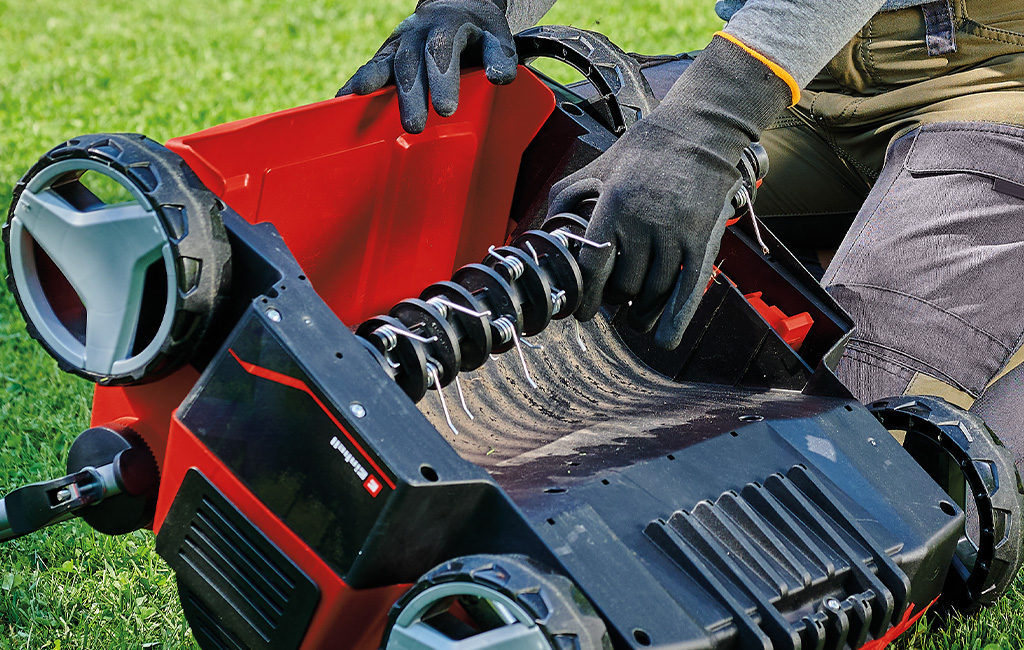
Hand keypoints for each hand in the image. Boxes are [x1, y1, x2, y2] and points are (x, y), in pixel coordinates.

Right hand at [338, 0, 517, 133]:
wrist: (455, 6)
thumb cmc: (477, 30)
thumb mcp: (496, 37)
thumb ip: (500, 57)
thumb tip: (501, 77)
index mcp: (447, 26)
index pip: (442, 52)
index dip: (442, 80)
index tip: (446, 109)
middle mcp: (418, 33)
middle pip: (411, 64)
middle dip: (411, 96)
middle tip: (414, 125)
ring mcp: (400, 43)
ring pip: (387, 65)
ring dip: (377, 90)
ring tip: (369, 112)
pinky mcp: (387, 54)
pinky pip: (370, 68)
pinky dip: (356, 84)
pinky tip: (342, 101)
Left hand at [548, 33, 793, 348]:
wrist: (701, 131)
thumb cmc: (645, 148)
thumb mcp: (599, 165)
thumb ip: (566, 196)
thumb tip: (538, 229)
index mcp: (615, 204)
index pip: (595, 264)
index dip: (586, 295)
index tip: (581, 312)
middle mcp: (646, 222)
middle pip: (625, 285)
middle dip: (615, 300)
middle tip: (613, 303)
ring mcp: (677, 233)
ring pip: (654, 293)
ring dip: (641, 312)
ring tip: (634, 316)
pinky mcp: (703, 241)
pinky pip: (687, 290)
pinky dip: (675, 319)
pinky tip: (664, 339)